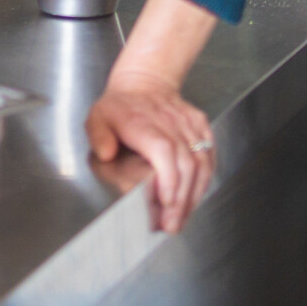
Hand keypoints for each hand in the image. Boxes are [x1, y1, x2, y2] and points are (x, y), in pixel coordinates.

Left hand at [85, 70, 216, 233]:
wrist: (145, 81)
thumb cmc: (120, 106)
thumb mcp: (97, 117)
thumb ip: (98, 137)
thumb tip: (107, 153)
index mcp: (142, 121)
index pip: (163, 149)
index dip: (168, 178)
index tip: (165, 202)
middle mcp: (169, 121)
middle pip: (185, 162)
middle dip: (181, 198)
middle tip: (172, 224)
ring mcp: (188, 123)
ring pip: (201, 161)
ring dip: (194, 193)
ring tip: (183, 217)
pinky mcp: (201, 125)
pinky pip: (209, 154)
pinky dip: (205, 178)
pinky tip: (195, 196)